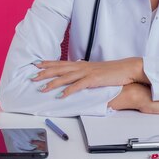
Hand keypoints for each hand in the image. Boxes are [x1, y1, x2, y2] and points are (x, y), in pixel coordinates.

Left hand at [32, 58, 148, 97]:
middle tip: (32, 77)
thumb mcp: (96, 71)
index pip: (61, 62)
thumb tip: (77, 78)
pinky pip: (78, 85)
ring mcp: (87, 72)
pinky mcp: (94, 79)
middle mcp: (82, 66)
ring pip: (66, 77)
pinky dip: (68, 91)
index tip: (36, 64)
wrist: (127, 68)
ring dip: (53, 83)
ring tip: (42, 88)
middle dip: (44, 72)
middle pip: (59, 68)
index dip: (48, 63)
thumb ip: (85, 74)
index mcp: (82, 64)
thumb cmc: (112, 71)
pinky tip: (61, 96)